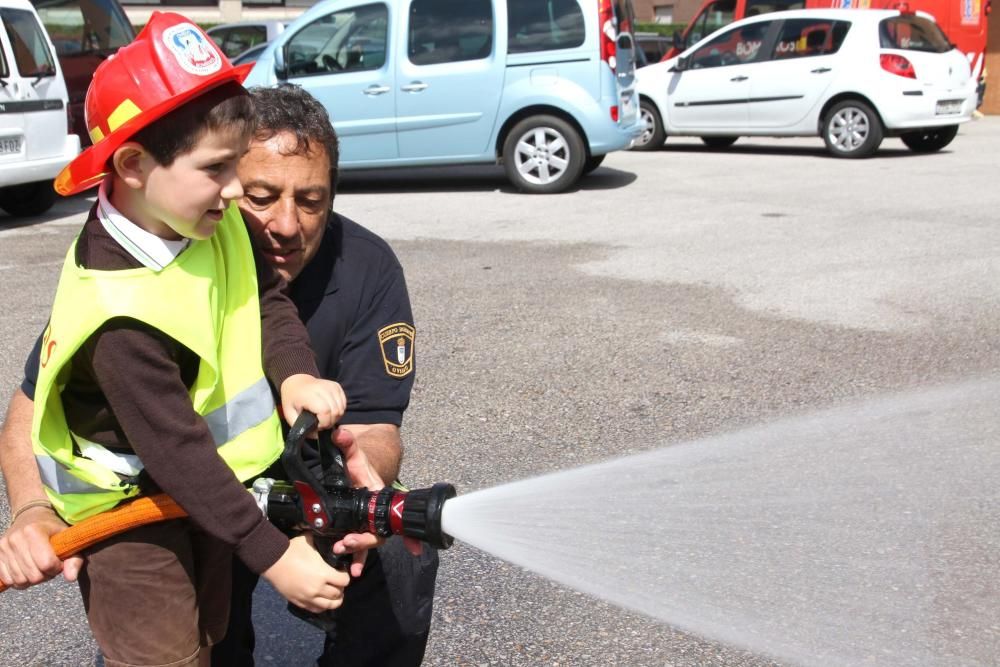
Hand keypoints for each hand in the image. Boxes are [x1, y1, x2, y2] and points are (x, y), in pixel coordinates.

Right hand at [0, 506, 82, 588]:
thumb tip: (71, 578)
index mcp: (34, 531)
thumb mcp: (67, 538)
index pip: (46, 563)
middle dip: (45, 575)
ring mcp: (4, 547)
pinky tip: (27, 570)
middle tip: (49, 565)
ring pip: (20, 580)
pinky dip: (19, 580)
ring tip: (38, 566)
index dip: (56, 567)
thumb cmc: (52, 529)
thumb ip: (74, 558)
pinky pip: (8, 580)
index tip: (58, 561)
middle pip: (33, 575)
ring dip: (32, 579)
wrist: (30, 516)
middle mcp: (16, 539)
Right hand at [262, 534, 349, 612]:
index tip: (342, 572)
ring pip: (329, 605)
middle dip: (341, 588)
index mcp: (323, 574)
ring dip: (334, 600)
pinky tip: (323, 600)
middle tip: (338, 582)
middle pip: (338, 594)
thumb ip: (322, 540)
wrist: (272, 561)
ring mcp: (308, 598)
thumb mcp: (310, 541)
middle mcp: (318, 589)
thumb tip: (329, 533)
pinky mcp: (299, 602)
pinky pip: (316, 609)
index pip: (344, 581)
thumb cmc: (292, 550)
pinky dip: (322, 606)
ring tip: (334, 593)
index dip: (345, 576)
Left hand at [280, 375, 345, 431]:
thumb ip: (301, 427)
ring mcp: (331, 386)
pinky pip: (344, 403)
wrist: (296, 382)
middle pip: (335, 411)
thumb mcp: (289, 415)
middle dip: (330, 422)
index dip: (324, 423)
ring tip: (325, 418)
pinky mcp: (337, 386)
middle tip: (321, 423)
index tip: (317, 425)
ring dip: (335, 417)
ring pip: (341, 408)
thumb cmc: (292, 400)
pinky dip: (339, 410)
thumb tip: (316, 435)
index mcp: (309, 395)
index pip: (325, 411)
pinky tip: (330, 411)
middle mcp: (322, 388)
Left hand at [328, 429, 421, 574]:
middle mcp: (378, 513)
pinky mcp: (357, 528)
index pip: (395, 515)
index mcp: (381, 497)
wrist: (356, 472)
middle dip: (365, 542)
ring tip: (348, 561)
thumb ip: (348, 444)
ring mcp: (368, 523)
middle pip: (379, 534)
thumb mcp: (354, 455)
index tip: (414, 548)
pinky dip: (358, 558)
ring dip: (361, 553)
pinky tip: (353, 570)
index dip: (408, 533)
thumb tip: (339, 434)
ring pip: (370, 542)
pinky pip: (361, 547)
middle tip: (347, 543)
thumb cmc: (359, 466)